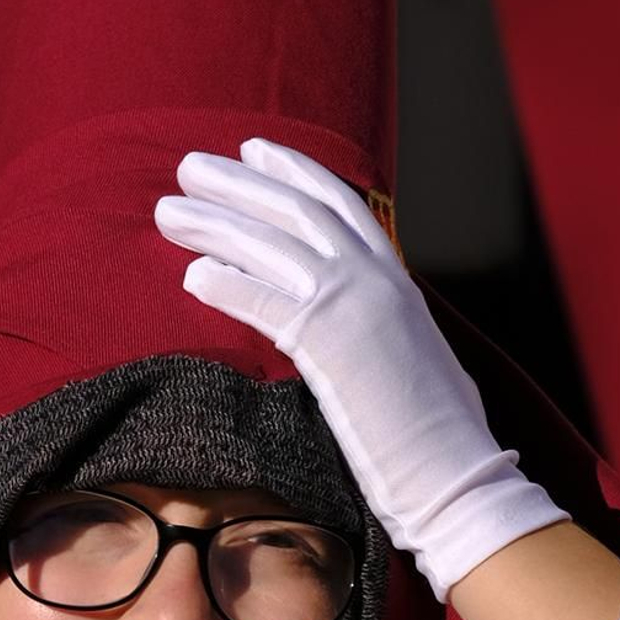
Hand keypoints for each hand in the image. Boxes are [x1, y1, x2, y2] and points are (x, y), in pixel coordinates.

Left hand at [156, 137, 566, 601]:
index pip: (339, 202)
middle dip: (237, 183)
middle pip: (295, 210)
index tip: (253, 150)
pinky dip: (224, 282)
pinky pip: (262, 299)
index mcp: (396, 277)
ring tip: (167, 211)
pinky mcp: (328, 341)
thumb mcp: (408, 350)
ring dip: (213, 223)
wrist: (453, 468)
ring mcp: (353, 304)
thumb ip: (375, 320)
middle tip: (188, 167)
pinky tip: (191, 275)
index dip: (293, 171)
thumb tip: (343, 319)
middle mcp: (376, 277)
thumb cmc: (432, 428)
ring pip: (271, 243)